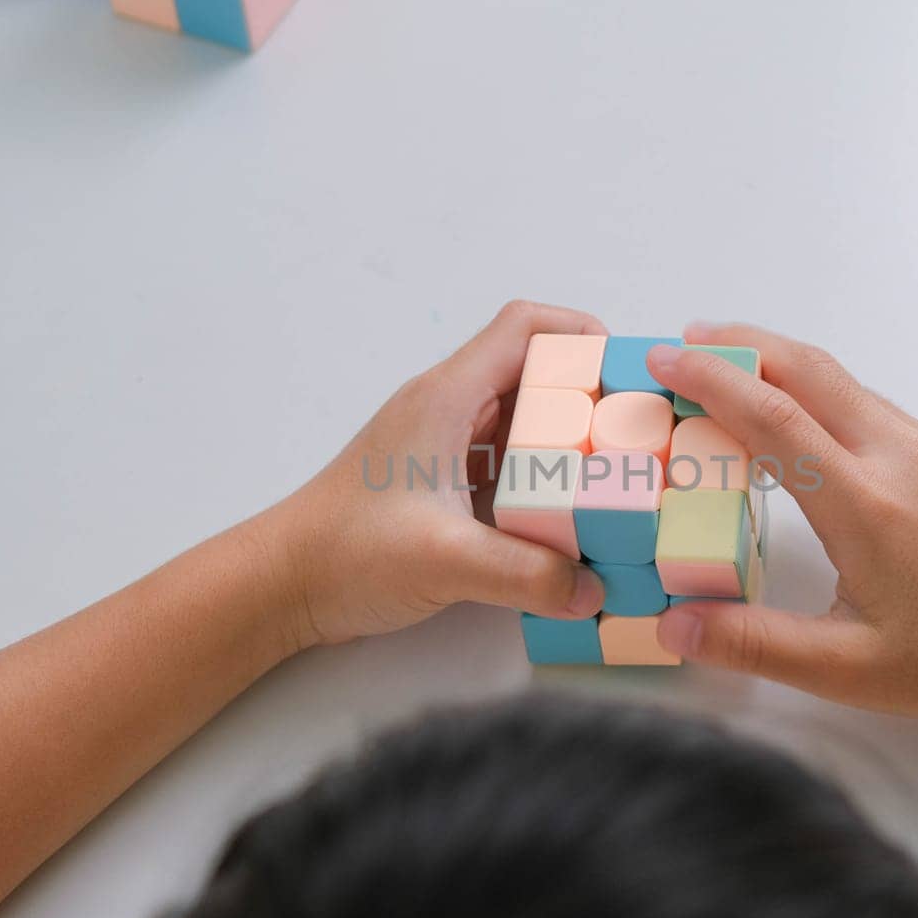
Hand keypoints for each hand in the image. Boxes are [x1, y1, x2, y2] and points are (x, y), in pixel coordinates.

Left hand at [261, 301, 606, 650]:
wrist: (280, 584)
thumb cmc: (343, 553)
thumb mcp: (444, 562)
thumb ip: (525, 574)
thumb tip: (593, 589)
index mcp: (445, 399)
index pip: (524, 329)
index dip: (581, 335)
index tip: (627, 374)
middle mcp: (446, 411)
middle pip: (533, 373)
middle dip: (589, 397)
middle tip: (637, 435)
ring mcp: (441, 446)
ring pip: (521, 421)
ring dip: (567, 441)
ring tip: (618, 475)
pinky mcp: (439, 484)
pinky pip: (505, 463)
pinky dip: (541, 478)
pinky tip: (570, 516)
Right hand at [648, 323, 917, 720]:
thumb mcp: (849, 670)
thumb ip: (756, 643)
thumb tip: (674, 625)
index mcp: (864, 502)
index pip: (771, 415)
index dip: (710, 380)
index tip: (663, 360)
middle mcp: (899, 455)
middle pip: (806, 369)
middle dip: (740, 345)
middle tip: (685, 344)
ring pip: (844, 384)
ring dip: (781, 368)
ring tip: (735, 378)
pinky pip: (875, 407)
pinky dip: (822, 397)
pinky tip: (808, 432)